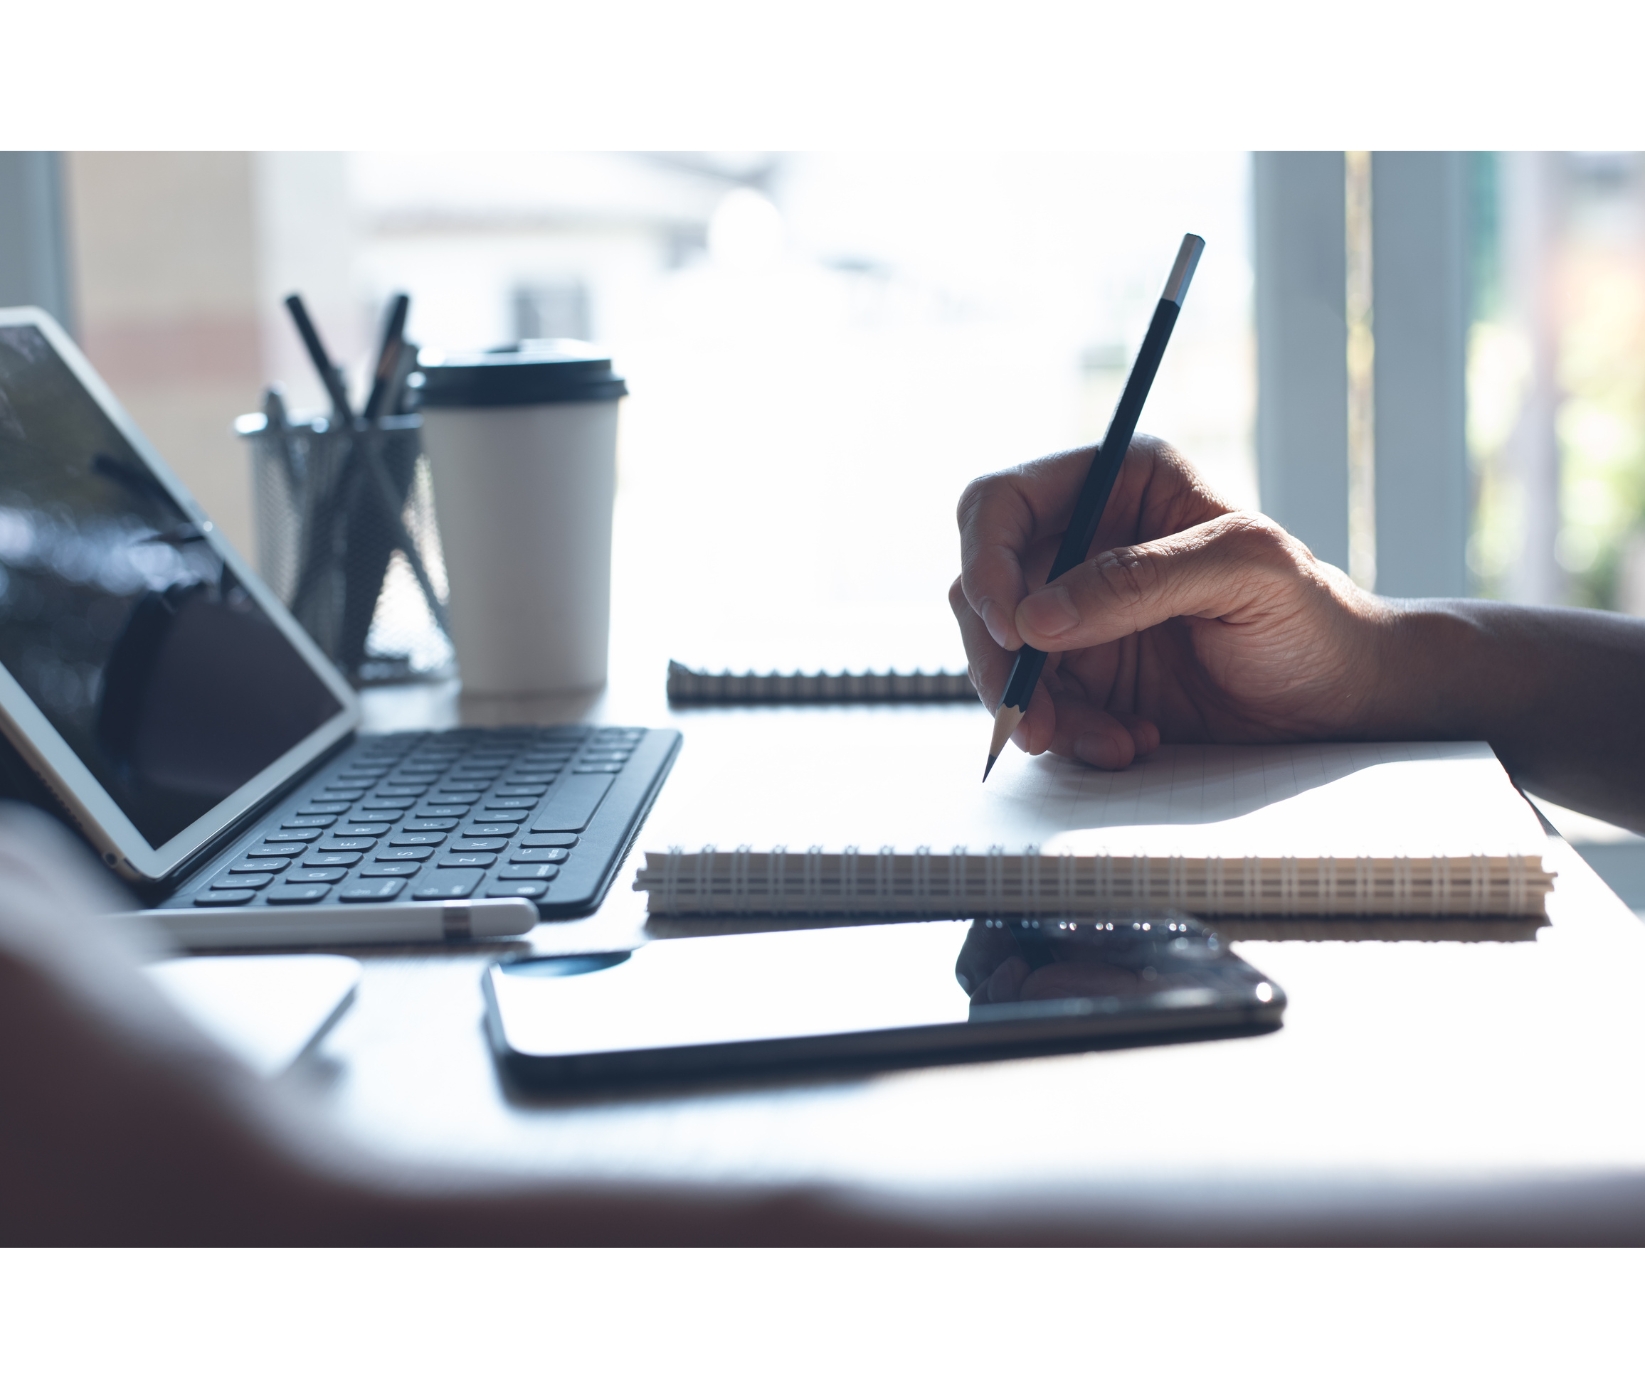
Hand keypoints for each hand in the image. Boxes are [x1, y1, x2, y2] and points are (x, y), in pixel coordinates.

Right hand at [951, 437, 1388, 767]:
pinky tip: (1128, 742)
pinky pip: (1036, 703)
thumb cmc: (1313, 617)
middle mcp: (1082, 540)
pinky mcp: (1082, 674)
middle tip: (1029, 716)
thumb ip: (1140, 581)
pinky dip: (1069, 734)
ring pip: (1000, 654)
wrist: (1339, 702)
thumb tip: (1034, 617)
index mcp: (1117, 481)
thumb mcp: (1245, 574)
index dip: (986, 562)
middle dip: (999, 657)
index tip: (1014, 628)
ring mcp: (1076, 610)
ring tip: (1108, 742)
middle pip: (982, 586)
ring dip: (1037, 708)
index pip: (1001, 503)